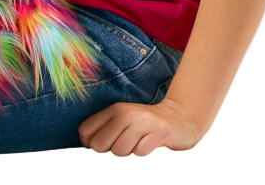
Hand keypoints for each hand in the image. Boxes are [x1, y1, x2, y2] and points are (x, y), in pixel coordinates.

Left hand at [78, 99, 201, 156]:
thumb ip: (104, 132)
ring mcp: (143, 122)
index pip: (85, 131)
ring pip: (119, 151)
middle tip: (124, 145)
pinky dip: (143, 153)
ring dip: (128, 153)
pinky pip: (140, 153)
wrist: (179, 119)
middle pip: (100, 145)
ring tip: (138, 144)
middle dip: (109, 152)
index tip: (104, 146)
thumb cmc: (145, 126)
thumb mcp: (122, 122)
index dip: (89, 145)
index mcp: (114, 109)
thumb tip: (89, 148)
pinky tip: (149, 144)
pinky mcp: (159, 133)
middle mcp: (126, 113)